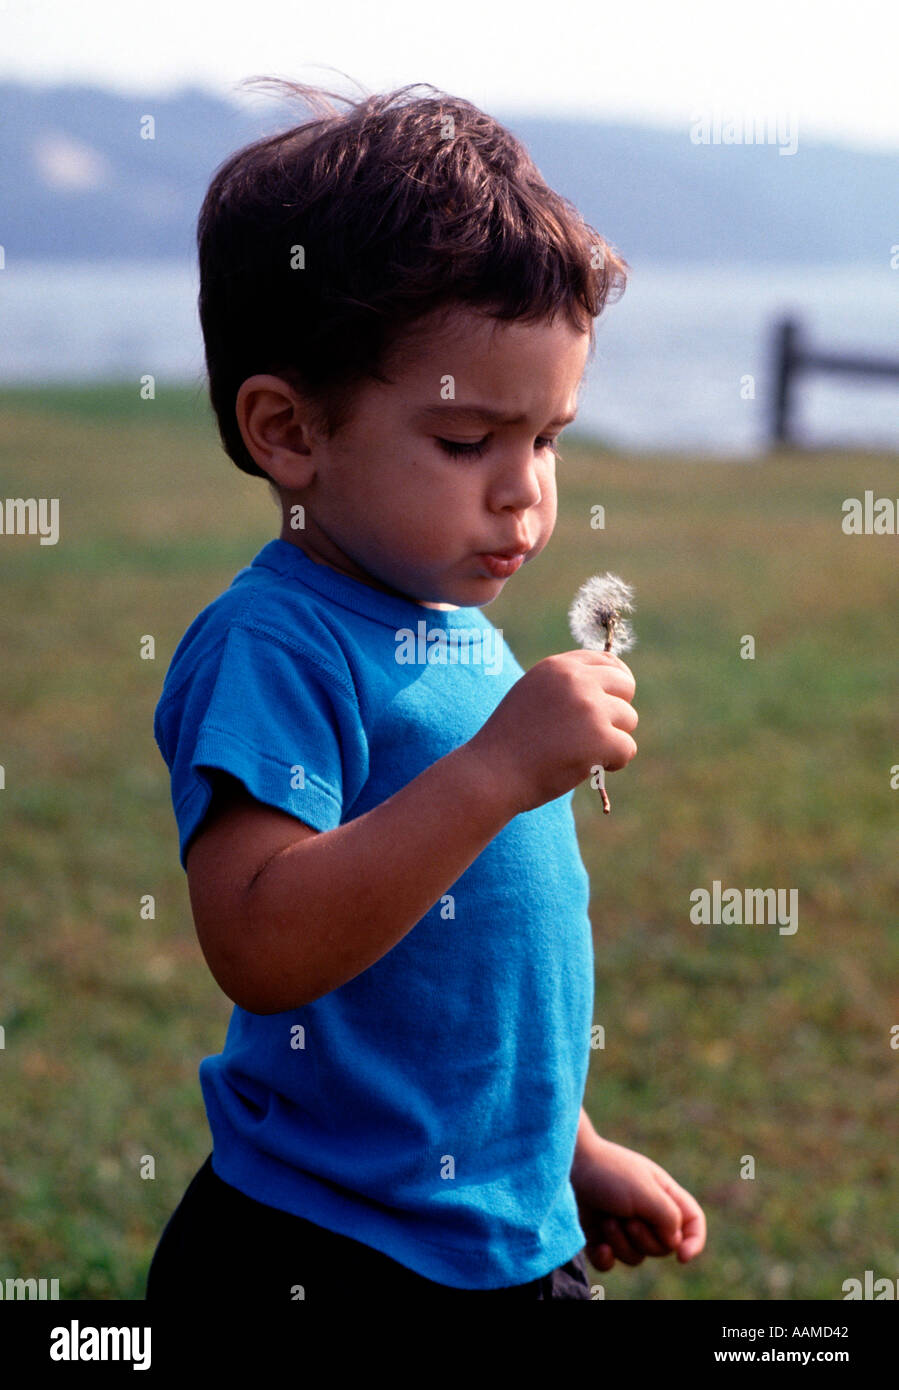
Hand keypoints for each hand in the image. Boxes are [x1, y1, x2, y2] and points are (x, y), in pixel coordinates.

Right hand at [469, 650, 636, 813]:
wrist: (492, 773)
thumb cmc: (510, 742)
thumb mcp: (533, 695)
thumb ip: (566, 685)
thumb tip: (613, 684)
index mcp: (558, 666)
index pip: (608, 661)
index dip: (616, 684)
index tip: (611, 703)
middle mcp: (576, 680)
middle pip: (626, 686)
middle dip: (616, 711)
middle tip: (594, 734)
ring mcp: (589, 708)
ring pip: (629, 719)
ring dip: (612, 739)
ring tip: (579, 752)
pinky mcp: (600, 738)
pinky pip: (627, 749)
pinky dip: (613, 763)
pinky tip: (586, 767)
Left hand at [571, 1134, 705, 1272]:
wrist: (570, 1164)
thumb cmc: (610, 1172)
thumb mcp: (646, 1191)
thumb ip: (669, 1217)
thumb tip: (674, 1243)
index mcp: (665, 1195)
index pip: (693, 1222)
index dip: (695, 1242)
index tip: (682, 1256)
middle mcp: (648, 1213)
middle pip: (663, 1248)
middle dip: (644, 1237)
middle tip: (627, 1215)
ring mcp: (624, 1226)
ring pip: (636, 1257)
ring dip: (622, 1242)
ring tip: (608, 1218)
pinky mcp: (601, 1237)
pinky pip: (611, 1263)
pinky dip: (606, 1257)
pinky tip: (600, 1245)